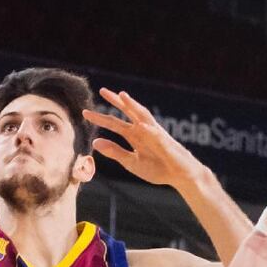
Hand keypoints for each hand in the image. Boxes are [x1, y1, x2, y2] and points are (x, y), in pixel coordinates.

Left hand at [81, 88, 202, 188]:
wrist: (181, 176)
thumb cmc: (158, 168)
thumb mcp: (132, 162)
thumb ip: (115, 152)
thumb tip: (95, 141)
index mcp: (135, 135)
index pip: (115, 123)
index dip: (101, 118)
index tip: (85, 113)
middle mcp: (144, 130)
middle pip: (128, 112)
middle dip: (116, 101)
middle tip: (102, 90)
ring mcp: (156, 134)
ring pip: (143, 116)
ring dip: (134, 105)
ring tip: (122, 95)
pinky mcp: (166, 143)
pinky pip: (156, 135)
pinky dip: (148, 129)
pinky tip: (140, 125)